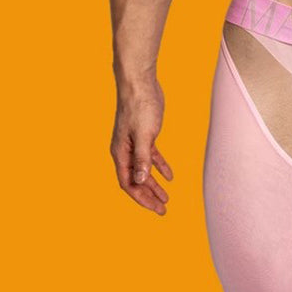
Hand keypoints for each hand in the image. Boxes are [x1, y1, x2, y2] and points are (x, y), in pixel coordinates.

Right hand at [110, 78, 172, 214]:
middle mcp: (124, 151)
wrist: (139, 82)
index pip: (129, 184)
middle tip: (163, 209)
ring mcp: (133, 143)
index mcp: (121, 153)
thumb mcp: (145, 134)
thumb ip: (142, 158)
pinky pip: (150, 157)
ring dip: (154, 184)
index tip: (156, 208)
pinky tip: (170, 176)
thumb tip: (140, 180)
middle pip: (136, 180)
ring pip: (143, 170)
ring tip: (166, 198)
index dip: (142, 198)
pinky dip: (159, 167)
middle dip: (148, 196)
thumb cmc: (140, 106)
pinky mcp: (144, 135)